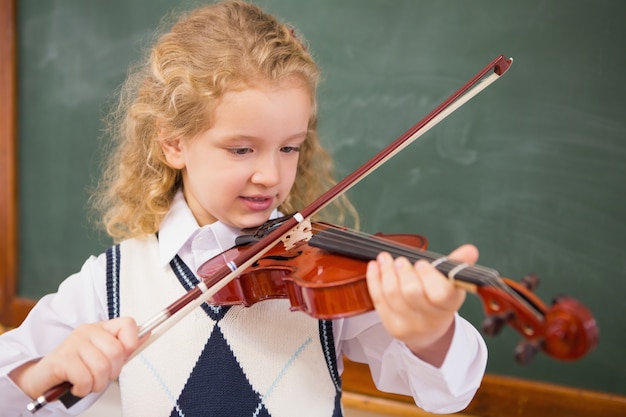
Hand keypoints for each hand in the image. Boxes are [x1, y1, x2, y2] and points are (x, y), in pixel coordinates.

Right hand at [10, 317, 141, 398]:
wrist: (42, 378)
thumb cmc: (75, 367)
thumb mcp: (101, 355)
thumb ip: (123, 347)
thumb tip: (148, 335)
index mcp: (100, 328)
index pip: (128, 324)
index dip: (131, 344)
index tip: (123, 357)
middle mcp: (87, 332)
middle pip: (116, 352)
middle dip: (113, 372)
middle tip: (102, 377)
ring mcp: (73, 343)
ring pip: (102, 368)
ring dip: (97, 384)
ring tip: (88, 383)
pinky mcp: (62, 359)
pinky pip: (85, 378)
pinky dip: (84, 389)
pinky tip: (77, 386)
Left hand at [366, 244, 478, 366]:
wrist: (428, 332)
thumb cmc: (439, 301)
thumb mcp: (452, 284)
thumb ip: (458, 265)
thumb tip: (470, 250)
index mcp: (449, 306)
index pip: (440, 292)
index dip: (428, 275)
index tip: (421, 263)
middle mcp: (430, 319)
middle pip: (412, 293)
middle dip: (403, 272)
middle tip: (400, 260)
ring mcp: (409, 325)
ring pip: (392, 295)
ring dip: (386, 272)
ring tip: (385, 258)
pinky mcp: (391, 325)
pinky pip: (378, 300)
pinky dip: (374, 280)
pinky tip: (374, 266)